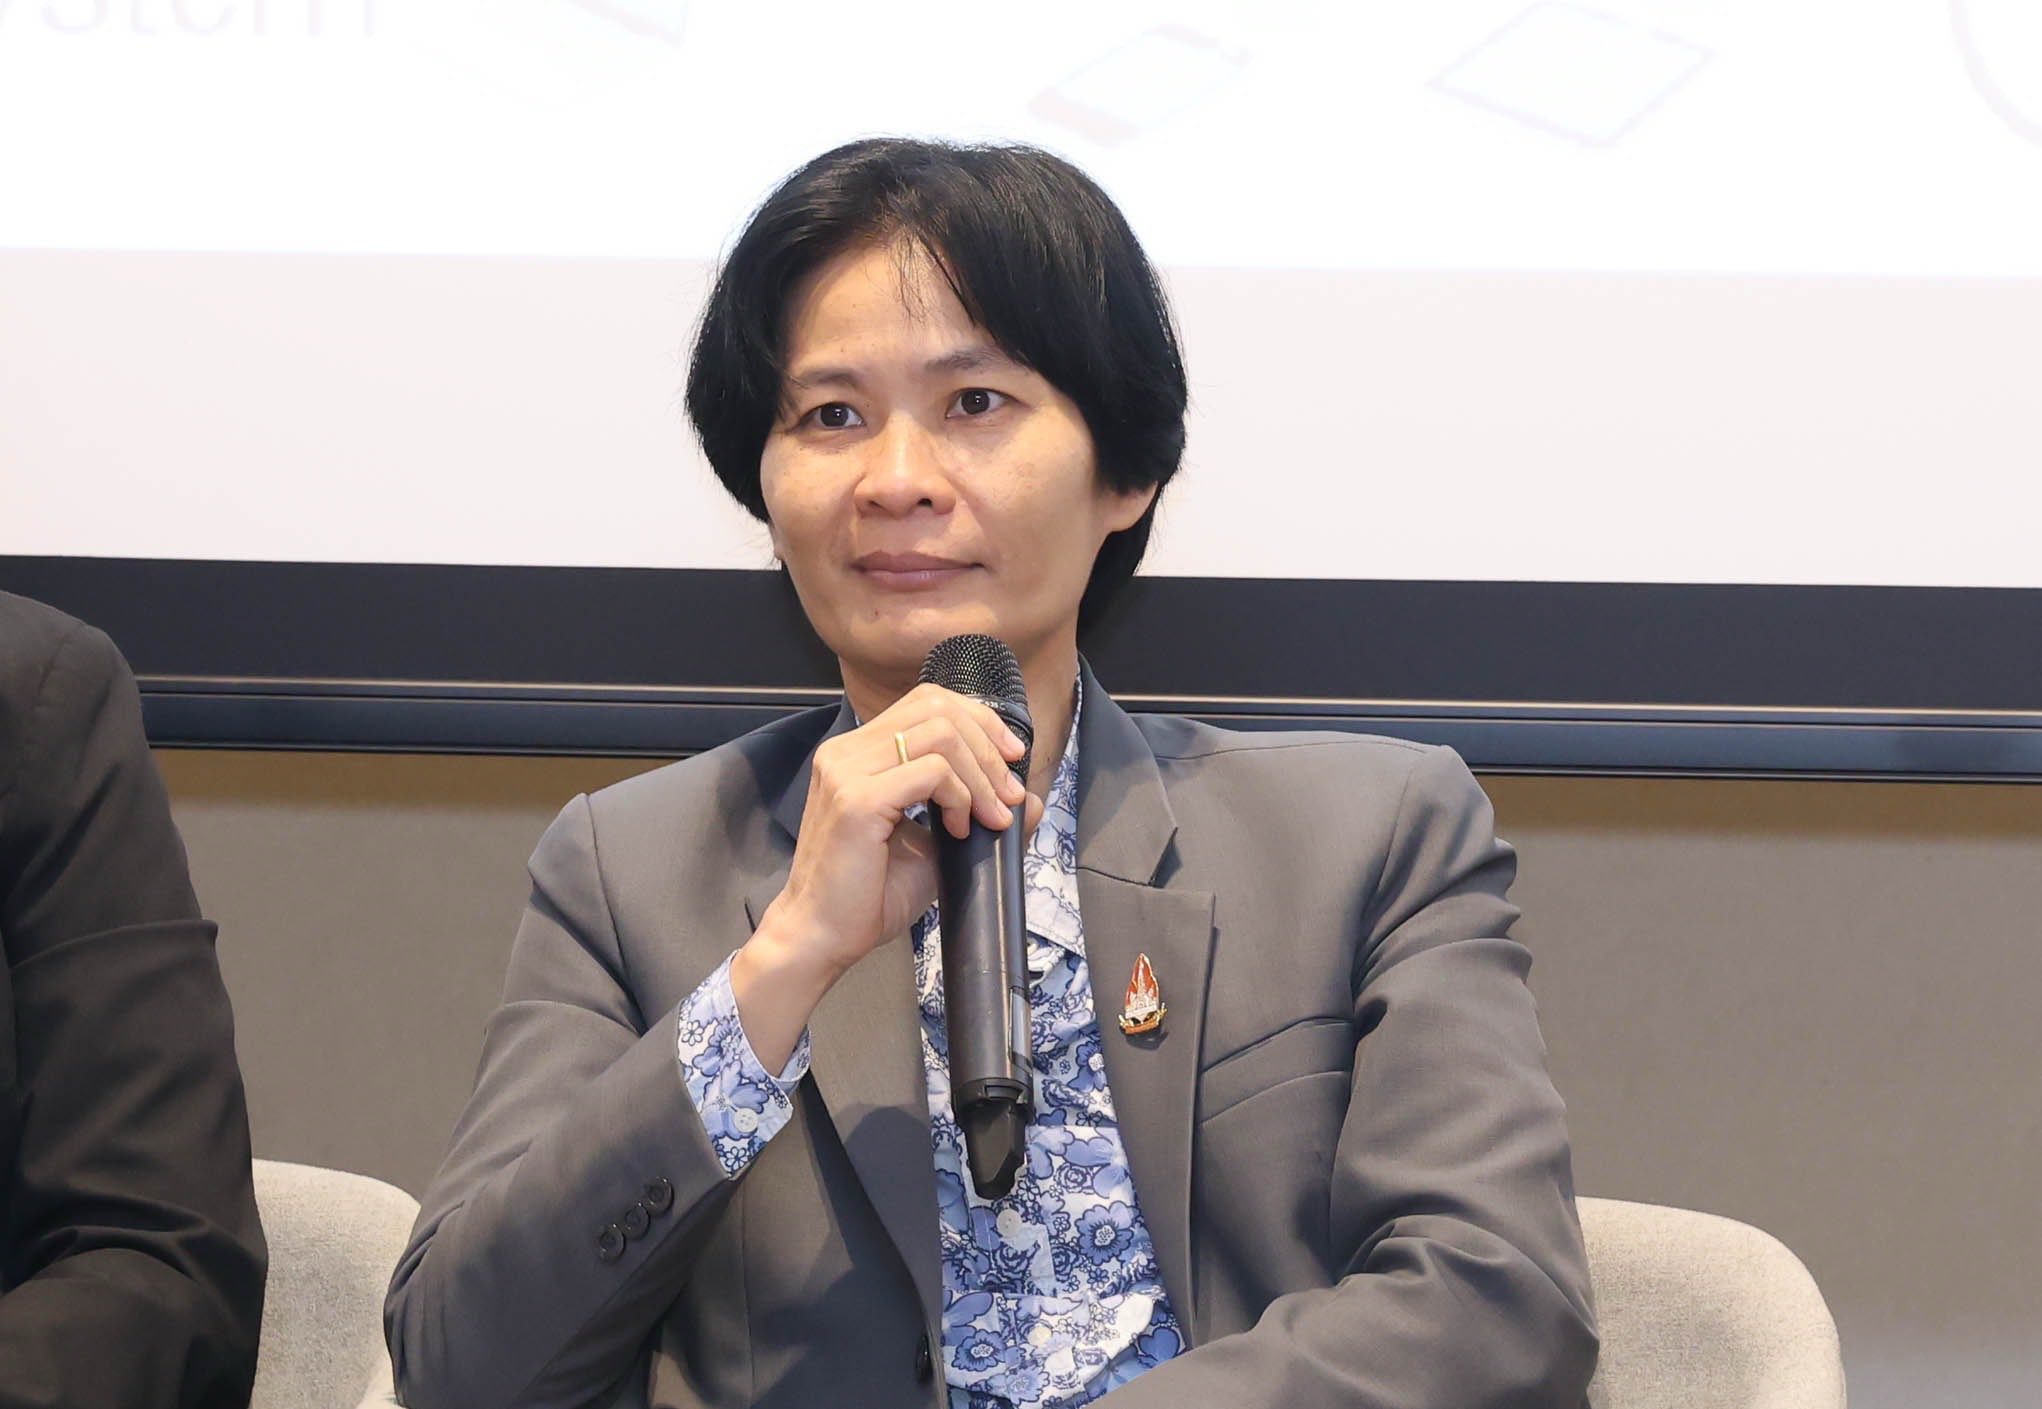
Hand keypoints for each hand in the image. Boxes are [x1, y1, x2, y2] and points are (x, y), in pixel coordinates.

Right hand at [732, 684, 1044, 1069]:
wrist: (822, 936)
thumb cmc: (870, 895)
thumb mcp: (936, 846)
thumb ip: (977, 813)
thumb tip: (1032, 798)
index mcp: (858, 753)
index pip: (926, 701)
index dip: (978, 720)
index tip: (1011, 758)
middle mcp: (846, 751)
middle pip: (937, 707)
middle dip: (988, 745)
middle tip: (1009, 794)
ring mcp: (847, 771)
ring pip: (939, 734)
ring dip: (980, 774)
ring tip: (990, 816)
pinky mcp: (856, 800)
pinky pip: (930, 772)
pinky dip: (959, 796)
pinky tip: (960, 830)